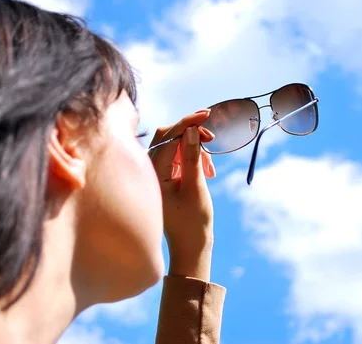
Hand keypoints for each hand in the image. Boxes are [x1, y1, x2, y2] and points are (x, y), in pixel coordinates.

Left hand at [148, 110, 216, 280]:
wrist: (190, 246)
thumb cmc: (192, 222)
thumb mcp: (195, 187)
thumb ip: (192, 157)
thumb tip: (192, 130)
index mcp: (153, 173)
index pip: (167, 136)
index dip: (187, 122)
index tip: (206, 115)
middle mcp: (150, 170)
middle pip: (167, 135)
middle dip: (191, 133)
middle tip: (212, 137)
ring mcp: (156, 172)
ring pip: (176, 144)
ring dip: (196, 149)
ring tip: (212, 170)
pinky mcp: (165, 176)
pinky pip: (178, 155)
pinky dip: (193, 158)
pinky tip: (208, 172)